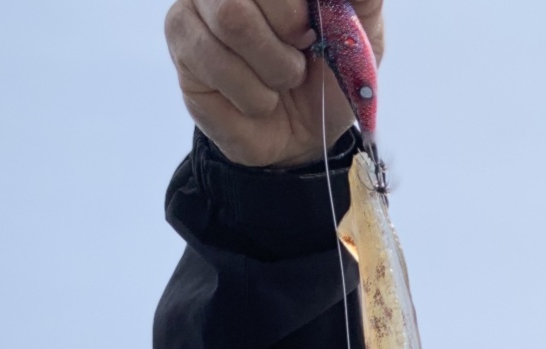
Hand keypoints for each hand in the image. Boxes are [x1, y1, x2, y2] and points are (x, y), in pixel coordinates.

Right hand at [164, 0, 384, 166]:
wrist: (305, 138)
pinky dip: (252, 94)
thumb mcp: (363, 34)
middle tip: (300, 55)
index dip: (296, 9)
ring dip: (273, 66)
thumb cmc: (328, 78)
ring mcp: (197, 3)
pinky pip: (215, 60)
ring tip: (281, 81)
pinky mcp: (182, 41)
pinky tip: (259, 100)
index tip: (313, 30)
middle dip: (289, 32)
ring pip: (233, 19)